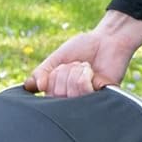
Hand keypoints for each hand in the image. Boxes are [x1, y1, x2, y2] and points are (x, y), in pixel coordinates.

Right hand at [24, 10, 141, 96]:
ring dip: (75, 73)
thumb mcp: (55, 59)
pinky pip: (84, 93)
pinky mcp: (101, 100)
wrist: (107, 40)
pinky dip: (85, 76)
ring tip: (85, 67)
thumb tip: (34, 87)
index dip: (49, 78)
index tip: (59, 67)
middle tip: (75, 65)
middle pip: (56, 94)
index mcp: (59, 92)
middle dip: (63, 72)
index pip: (45, 94)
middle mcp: (72, 100)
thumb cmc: (82, 49)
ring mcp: (86, 101)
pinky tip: (92, 72)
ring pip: (70, 94)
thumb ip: (40, 73)